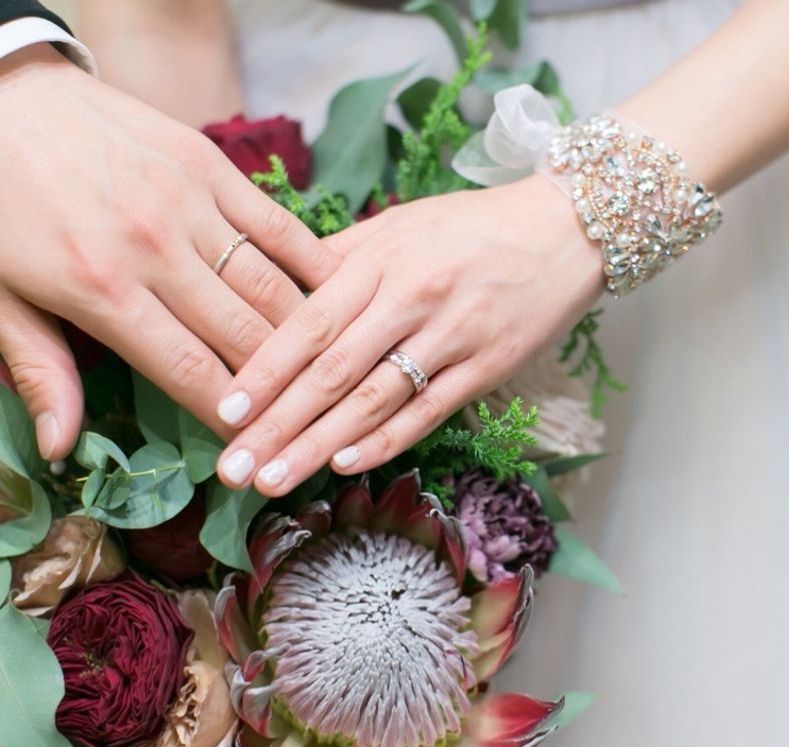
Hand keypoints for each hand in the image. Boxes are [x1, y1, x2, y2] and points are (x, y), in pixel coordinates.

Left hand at [0, 44, 339, 458]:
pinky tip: (337, 295)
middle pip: (244, 336)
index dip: (231, 416)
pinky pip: (277, 225)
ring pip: (270, 286)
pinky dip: (312, 263)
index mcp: (103, 290)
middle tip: (300, 418)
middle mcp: (156, 249)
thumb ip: (40, 374)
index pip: (190, 371)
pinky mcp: (211, 167)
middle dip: (278, 387)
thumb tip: (60, 449)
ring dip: (303, 335)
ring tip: (326, 371)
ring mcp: (191, 203)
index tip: (255, 446)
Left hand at [213, 175, 602, 494]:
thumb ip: (337, 258)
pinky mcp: (489, 365)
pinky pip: (429, 410)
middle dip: (277, 425)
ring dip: (319, 445)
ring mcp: (453, 334)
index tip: (223, 411)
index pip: (309, 324)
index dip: (263, 371)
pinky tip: (346, 465)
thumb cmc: (472, 226)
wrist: (565, 229)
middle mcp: (412, 297)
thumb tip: (272, 289)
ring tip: (275, 481)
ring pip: (374, 399)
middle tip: (233, 468)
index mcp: (381, 259)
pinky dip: (386, 440)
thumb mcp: (399, 224)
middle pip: (332, 371)